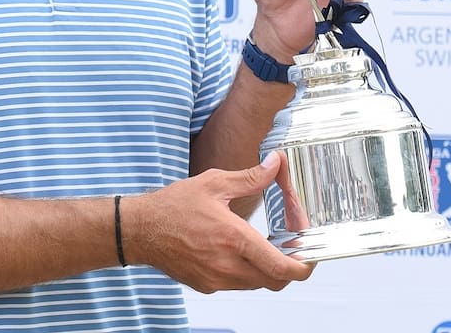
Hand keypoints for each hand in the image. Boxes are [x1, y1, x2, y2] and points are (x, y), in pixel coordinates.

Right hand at [122, 153, 312, 292]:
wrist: (139, 230)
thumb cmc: (172, 207)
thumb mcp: (215, 182)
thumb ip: (250, 177)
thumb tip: (275, 164)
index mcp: (234, 239)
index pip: (282, 268)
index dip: (303, 267)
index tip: (310, 256)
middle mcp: (227, 266)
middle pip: (275, 281)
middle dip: (288, 265)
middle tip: (290, 244)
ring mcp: (216, 280)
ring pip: (257, 284)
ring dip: (266, 267)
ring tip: (263, 242)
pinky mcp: (206, 286)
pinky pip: (237, 283)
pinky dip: (246, 270)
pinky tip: (238, 248)